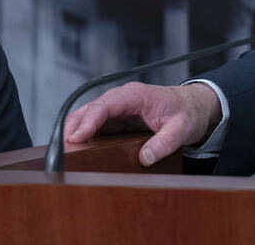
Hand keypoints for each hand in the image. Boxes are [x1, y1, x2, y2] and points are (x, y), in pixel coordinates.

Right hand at [64, 82, 221, 165]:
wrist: (194, 107)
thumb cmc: (187, 113)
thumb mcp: (182, 129)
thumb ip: (164, 143)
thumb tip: (144, 158)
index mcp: (136, 95)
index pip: (105, 105)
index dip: (88, 121)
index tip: (76, 137)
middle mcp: (122, 98)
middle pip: (90, 109)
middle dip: (72, 126)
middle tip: (60, 149)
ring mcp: (117, 108)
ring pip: (88, 116)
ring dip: (73, 130)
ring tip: (61, 150)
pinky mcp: (116, 118)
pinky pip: (94, 123)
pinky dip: (82, 133)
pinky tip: (74, 148)